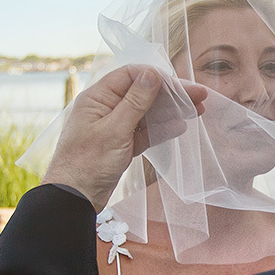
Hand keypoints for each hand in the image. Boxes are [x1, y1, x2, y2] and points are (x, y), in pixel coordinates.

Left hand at [42, 66, 206, 210]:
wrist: (74, 199)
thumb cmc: (87, 164)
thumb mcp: (115, 130)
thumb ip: (135, 102)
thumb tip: (152, 74)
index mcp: (97, 98)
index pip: (131, 75)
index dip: (158, 77)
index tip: (181, 85)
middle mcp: (105, 108)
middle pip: (143, 93)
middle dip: (171, 94)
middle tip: (199, 96)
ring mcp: (114, 127)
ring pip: (147, 113)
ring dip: (171, 111)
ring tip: (197, 110)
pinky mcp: (121, 145)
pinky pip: (145, 132)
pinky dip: (162, 129)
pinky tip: (180, 126)